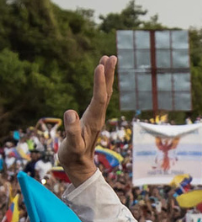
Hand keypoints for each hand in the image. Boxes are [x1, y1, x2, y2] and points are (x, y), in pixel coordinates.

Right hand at [60, 56, 115, 185]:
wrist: (79, 165)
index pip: (100, 98)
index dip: (100, 83)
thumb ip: (72, 131)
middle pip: (106, 92)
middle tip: (111, 56)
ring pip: (104, 93)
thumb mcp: (72, 145)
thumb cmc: (74, 155)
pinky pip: (99, 96)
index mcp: (94, 120)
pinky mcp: (93, 116)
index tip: (100, 66)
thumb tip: (70, 113)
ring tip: (108, 59)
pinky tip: (100, 77)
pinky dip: (100, 84)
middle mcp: (99, 116)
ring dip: (107, 76)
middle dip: (108, 74)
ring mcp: (97, 116)